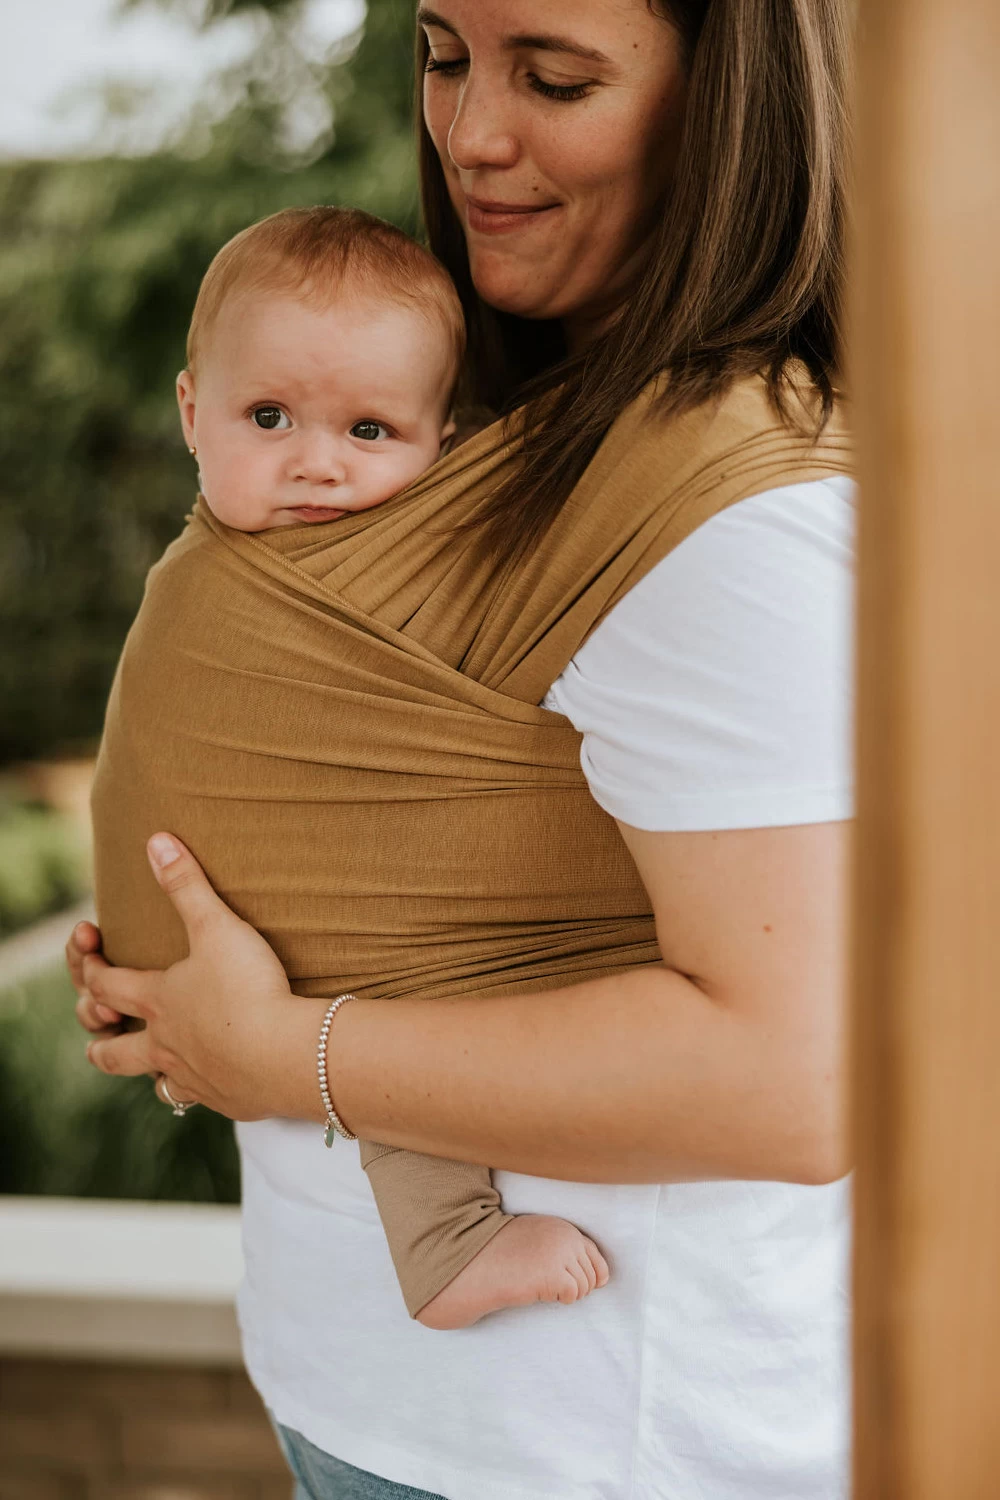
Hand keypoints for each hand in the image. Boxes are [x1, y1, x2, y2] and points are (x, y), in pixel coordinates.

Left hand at [72, 834, 326, 1121]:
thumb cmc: (249, 990)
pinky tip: (216, 1079)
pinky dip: (201, 1089)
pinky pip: (203, 1099)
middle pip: (113, 1054)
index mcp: (157, 1002)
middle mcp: (166, 1044)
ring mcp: (195, 1076)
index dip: (91, 970)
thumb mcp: (218, 927)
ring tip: (157, 1064)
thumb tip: (155, 841)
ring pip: (158, 1083)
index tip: (89, 955)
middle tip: (99, 1035)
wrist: (288, 1055)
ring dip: (150, 1072)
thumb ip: (187, 884)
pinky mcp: (228, 1099)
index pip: (105, 987)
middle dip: (101, 1043)